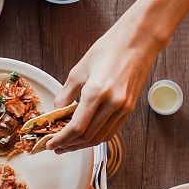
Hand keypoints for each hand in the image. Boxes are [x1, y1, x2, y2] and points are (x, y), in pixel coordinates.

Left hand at [47, 25, 158, 152]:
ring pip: (100, 138)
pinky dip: (96, 136)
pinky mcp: (129, 108)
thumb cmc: (108, 50)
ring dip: (82, 144)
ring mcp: (124, 108)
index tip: (50, 144)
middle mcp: (113, 103)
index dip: (61, 139)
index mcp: (97, 92)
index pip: (77, 127)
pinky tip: (85, 135)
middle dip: (69, 145)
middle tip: (56, 146)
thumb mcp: (79, 70)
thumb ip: (66, 94)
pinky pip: (111, 131)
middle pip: (88, 137)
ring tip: (68, 144)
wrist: (138, 41)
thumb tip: (56, 112)